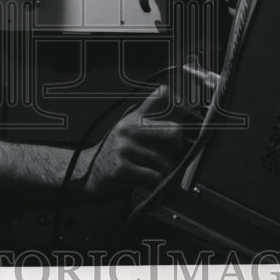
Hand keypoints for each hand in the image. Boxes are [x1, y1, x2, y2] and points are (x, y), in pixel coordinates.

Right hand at [79, 86, 188, 200]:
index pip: (162, 95)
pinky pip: (154, 177)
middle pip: (174, 131)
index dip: (182, 106)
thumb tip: (180, 116)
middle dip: (180, 149)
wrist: (88, 172)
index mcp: (135, 115)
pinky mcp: (122, 167)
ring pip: (165, 162)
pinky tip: (149, 183)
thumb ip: (151, 121)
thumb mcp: (130, 129)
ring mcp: (125, 146)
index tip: (191, 119)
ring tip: (157, 174)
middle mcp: (130, 127)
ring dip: (166, 173)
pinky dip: (157, 184)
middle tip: (176, 156)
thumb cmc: (116, 153)